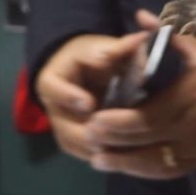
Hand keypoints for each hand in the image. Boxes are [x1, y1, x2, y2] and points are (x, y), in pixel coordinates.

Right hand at [36, 33, 147, 160]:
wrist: (85, 69)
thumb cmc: (94, 55)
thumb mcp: (103, 47)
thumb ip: (121, 47)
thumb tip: (143, 38)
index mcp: (52, 80)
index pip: (53, 90)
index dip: (68, 97)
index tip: (88, 102)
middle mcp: (52, 108)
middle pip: (63, 127)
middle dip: (87, 133)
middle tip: (110, 135)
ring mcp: (62, 126)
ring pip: (75, 144)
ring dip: (97, 148)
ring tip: (121, 150)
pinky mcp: (74, 140)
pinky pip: (84, 153)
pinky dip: (102, 156)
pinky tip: (123, 156)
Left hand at [84, 11, 195, 178]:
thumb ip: (164, 37)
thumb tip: (138, 16)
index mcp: (185, 99)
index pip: (141, 119)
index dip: (113, 125)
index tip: (92, 121)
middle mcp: (188, 129)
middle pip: (142, 144)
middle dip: (112, 145)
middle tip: (88, 139)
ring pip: (153, 164)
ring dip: (125, 165)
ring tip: (100, 161)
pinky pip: (172, 170)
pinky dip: (148, 171)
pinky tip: (132, 168)